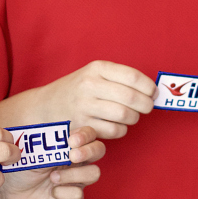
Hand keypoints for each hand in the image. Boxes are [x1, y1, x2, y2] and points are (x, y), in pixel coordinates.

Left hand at [0, 126, 104, 198]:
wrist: (7, 192)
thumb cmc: (19, 166)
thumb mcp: (31, 149)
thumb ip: (48, 140)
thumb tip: (62, 133)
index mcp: (69, 145)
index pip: (89, 134)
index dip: (86, 135)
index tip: (71, 140)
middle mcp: (77, 161)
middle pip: (99, 150)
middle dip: (89, 151)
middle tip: (72, 156)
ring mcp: (75, 180)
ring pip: (94, 173)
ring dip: (74, 174)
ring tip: (53, 177)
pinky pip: (79, 195)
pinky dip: (64, 192)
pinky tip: (51, 192)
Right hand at [41, 61, 156, 137]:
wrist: (44, 107)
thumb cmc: (77, 90)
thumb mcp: (93, 74)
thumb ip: (120, 79)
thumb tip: (152, 90)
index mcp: (96, 68)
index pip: (132, 76)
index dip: (148, 86)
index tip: (153, 92)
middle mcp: (89, 85)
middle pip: (131, 97)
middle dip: (146, 105)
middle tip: (148, 107)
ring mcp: (85, 106)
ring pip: (125, 115)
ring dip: (134, 118)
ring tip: (132, 116)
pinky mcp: (83, 126)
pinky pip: (114, 130)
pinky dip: (121, 130)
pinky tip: (116, 125)